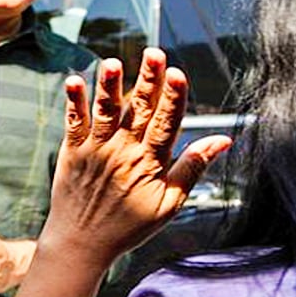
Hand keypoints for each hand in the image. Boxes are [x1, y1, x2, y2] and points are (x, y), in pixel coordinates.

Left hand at [44, 48, 231, 269]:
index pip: (165, 124)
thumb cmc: (128, 226)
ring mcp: (95, 151)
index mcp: (150, 164)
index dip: (172, 98)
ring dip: (109, 87)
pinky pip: (73, 123)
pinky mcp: (72, 152)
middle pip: (137, 111)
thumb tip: (223, 140)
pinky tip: (74, 80)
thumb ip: (193, 168)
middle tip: (153, 53)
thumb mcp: (169, 204)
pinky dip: (74, 102)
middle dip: (146, 81)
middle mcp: (122, 153)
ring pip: (105, 113)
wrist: (81, 243)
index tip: (177, 73)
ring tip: (111, 63)